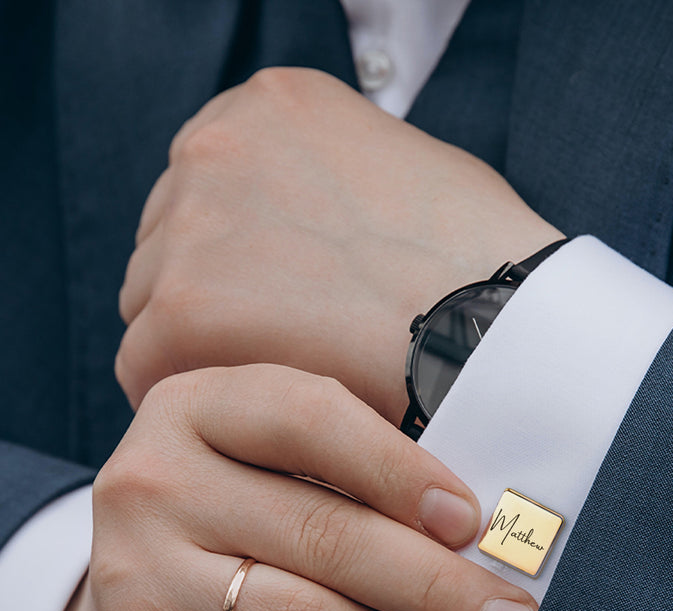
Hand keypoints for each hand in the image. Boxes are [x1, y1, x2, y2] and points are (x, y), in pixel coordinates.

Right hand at [35, 364, 537, 610]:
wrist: (132, 604)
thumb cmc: (242, 522)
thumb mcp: (281, 467)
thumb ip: (362, 474)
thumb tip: (484, 533)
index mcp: (199, 406)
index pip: (311, 418)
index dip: (402, 471)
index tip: (474, 524)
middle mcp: (152, 480)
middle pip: (323, 535)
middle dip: (438, 589)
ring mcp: (134, 574)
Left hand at [117, 67, 563, 423]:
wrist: (500, 328)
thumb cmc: (486, 267)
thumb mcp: (418, 177)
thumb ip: (344, 186)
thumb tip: (326, 230)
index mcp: (273, 106)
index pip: (212, 189)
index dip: (245, 260)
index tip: (280, 305)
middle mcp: (216, 146)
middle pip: (171, 243)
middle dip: (218, 301)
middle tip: (284, 356)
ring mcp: (192, 224)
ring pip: (155, 307)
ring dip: (206, 353)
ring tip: (285, 391)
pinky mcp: (184, 308)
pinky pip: (150, 370)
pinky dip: (201, 400)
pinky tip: (262, 420)